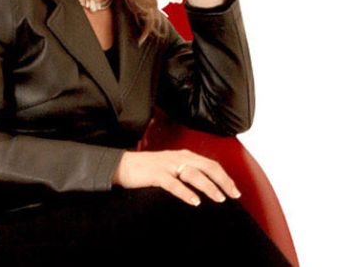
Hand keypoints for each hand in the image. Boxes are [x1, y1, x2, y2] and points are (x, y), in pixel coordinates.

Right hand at [112, 150, 241, 206]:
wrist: (122, 166)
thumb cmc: (147, 169)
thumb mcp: (170, 167)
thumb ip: (185, 172)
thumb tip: (203, 187)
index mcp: (184, 155)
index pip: (210, 164)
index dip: (224, 176)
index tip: (235, 190)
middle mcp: (178, 158)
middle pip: (207, 167)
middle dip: (223, 181)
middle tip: (234, 195)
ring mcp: (167, 165)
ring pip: (194, 174)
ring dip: (209, 187)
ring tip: (219, 199)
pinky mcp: (156, 175)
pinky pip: (174, 184)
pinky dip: (186, 193)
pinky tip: (195, 202)